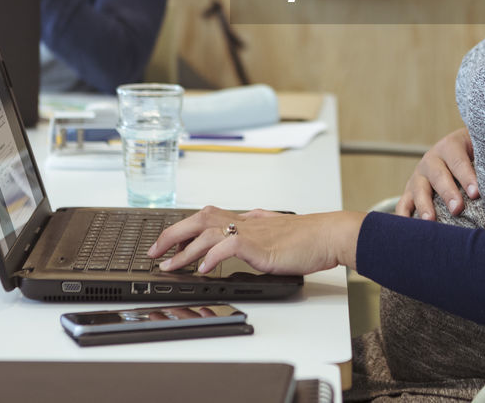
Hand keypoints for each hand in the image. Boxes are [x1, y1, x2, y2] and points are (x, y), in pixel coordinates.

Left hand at [147, 205, 366, 275]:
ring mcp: (252, 231)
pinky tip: (202, 268)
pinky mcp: (260, 244)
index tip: (168, 242)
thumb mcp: (277, 231)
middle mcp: (246, 221)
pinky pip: (228, 246)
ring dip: (185, 250)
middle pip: (199, 219)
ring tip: (170, 265)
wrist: (330, 235)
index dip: (184, 228)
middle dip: (173, 234)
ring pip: (208, 232)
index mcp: (248, 219)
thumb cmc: (311, 237)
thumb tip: (248, 228)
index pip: (208, 217)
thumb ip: (260, 229)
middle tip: (154, 251)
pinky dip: (212, 256)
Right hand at [396, 127, 478, 219]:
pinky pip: (403, 205)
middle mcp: (432, 160)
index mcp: (451, 146)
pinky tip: (407, 231)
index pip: (458, 161)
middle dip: (448, 192)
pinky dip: (403, 217)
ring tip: (431, 221)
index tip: (477, 193)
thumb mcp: (482, 150)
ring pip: (418, 190)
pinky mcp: (410, 192)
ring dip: (424, 206)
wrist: (456, 151)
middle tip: (458, 208)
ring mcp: (418, 177)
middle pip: (438, 175)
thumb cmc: (476, 155)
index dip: (467, 176)